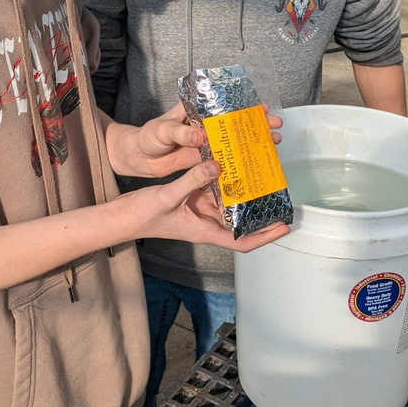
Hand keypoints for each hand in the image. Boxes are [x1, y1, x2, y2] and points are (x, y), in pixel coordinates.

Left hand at [104, 101, 284, 178]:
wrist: (135, 158)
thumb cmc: (147, 137)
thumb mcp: (162, 130)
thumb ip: (180, 132)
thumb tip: (200, 136)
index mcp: (196, 113)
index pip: (224, 105)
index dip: (244, 105)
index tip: (261, 107)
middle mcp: (205, 128)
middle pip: (236, 124)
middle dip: (257, 124)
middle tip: (274, 126)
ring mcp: (206, 146)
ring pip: (234, 144)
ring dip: (252, 144)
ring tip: (272, 144)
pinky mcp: (203, 163)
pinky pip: (224, 163)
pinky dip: (238, 165)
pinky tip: (253, 166)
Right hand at [115, 157, 290, 250]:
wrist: (122, 216)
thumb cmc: (142, 215)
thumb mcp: (168, 196)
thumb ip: (193, 180)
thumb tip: (217, 165)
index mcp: (205, 230)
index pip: (242, 241)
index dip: (265, 236)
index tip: (285, 226)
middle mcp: (207, 222)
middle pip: (241, 222)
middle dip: (261, 212)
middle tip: (279, 194)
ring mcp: (200, 211)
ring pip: (229, 204)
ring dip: (244, 193)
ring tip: (262, 177)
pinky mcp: (192, 200)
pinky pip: (214, 191)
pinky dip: (224, 181)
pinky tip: (232, 166)